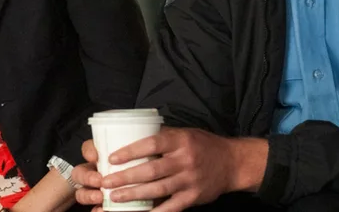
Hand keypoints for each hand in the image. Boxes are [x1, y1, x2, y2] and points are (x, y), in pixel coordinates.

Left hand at [74, 128, 267, 211]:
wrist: (232, 163)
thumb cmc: (203, 145)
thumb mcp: (185, 134)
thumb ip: (163, 138)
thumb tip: (132, 138)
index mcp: (181, 140)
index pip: (152, 143)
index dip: (130, 151)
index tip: (112, 158)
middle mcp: (185, 160)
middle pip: (151, 170)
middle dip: (126, 177)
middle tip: (106, 182)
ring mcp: (190, 180)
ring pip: (157, 190)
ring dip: (134, 195)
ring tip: (115, 197)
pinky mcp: (193, 197)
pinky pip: (171, 207)